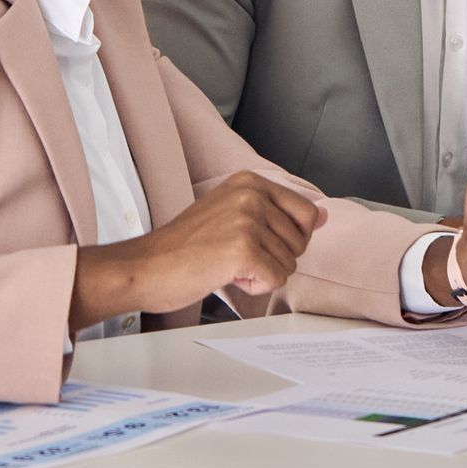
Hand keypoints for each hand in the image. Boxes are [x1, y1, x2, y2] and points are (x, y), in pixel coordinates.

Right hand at [71, 172, 325, 327]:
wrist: (144, 267)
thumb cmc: (182, 248)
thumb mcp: (231, 215)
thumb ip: (276, 212)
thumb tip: (323, 215)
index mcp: (249, 181)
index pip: (306, 212)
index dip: (288, 239)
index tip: (257, 244)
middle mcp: (251, 194)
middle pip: (301, 241)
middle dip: (274, 257)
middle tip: (233, 256)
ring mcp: (248, 219)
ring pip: (289, 263)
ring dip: (260, 273)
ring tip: (224, 264)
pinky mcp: (243, 249)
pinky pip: (276, 279)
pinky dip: (254, 286)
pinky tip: (225, 275)